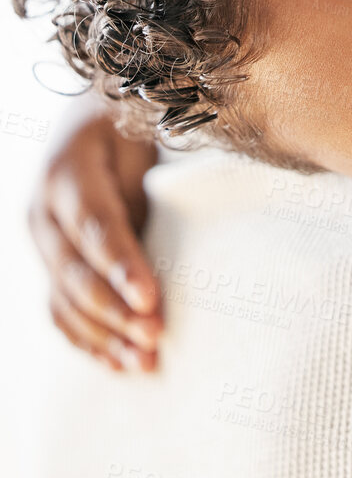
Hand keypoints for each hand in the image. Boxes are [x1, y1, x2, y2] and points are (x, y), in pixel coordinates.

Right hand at [29, 105, 161, 371]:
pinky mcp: (50, 265)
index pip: (94, 224)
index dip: (121, 265)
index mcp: (67, 171)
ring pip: (64, 298)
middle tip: (155, 337)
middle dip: (114, 310)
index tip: (150, 299)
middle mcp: (43, 210)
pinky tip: (117, 364)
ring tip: (145, 363)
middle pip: (75, 270)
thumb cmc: (135, 124)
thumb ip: (150, 183)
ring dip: (103, 336)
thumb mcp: (145, 136)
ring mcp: (41, 242)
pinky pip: (59, 310)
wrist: (97, 113)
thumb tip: (184, 227)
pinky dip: (87, 341)